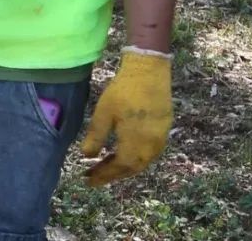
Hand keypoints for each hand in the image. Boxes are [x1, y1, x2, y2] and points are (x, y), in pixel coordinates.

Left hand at [80, 47, 173, 185]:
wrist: (149, 71)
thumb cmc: (123, 90)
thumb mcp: (104, 112)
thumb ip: (96, 135)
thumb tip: (86, 156)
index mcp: (137, 141)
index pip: (120, 166)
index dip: (104, 175)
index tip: (88, 180)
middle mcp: (152, 144)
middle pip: (133, 167)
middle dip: (112, 173)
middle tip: (94, 175)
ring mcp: (161, 137)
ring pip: (143, 161)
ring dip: (124, 166)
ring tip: (105, 166)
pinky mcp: (164, 129)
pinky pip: (150, 152)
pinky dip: (135, 157)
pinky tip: (124, 153)